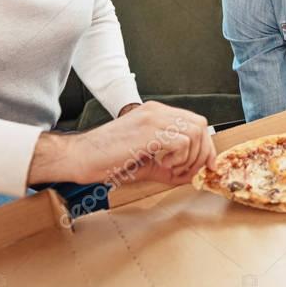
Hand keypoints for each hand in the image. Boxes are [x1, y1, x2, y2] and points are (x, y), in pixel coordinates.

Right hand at [29, 101, 215, 186]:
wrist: (80, 157)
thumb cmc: (107, 159)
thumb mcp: (146, 162)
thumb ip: (170, 166)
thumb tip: (191, 175)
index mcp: (156, 113)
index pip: (195, 122)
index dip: (205, 145)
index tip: (205, 165)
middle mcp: (157, 111)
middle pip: (200, 125)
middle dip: (202, 152)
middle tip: (188, 171)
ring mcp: (153, 118)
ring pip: (195, 133)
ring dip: (189, 157)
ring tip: (169, 168)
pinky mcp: (149, 131)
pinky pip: (182, 142)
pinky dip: (179, 158)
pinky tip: (161, 164)